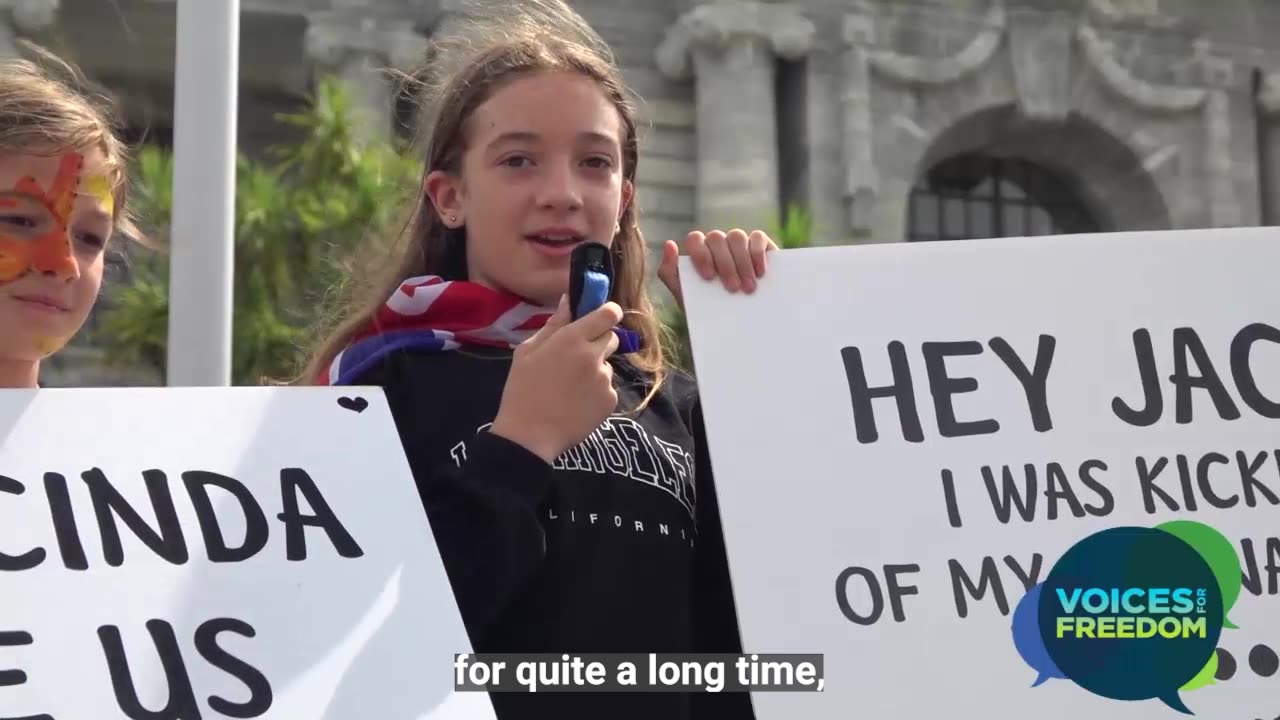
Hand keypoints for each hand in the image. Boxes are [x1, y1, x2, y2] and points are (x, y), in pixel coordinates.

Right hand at [489, 295, 621, 462]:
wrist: (529, 435)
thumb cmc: (522, 389)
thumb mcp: (528, 352)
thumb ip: (554, 324)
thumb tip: (570, 300)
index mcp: (572, 339)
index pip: (609, 313)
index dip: (608, 313)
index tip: (600, 318)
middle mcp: (594, 356)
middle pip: (612, 337)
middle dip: (598, 342)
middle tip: (576, 358)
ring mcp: (605, 380)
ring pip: (608, 365)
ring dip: (595, 370)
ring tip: (570, 387)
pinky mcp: (610, 401)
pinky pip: (607, 388)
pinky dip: (596, 392)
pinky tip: (576, 403)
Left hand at [657, 228, 777, 309]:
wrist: (737, 322)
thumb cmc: (708, 308)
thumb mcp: (685, 295)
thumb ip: (670, 273)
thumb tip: (669, 244)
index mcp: (698, 250)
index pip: (695, 240)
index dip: (701, 255)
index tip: (708, 277)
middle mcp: (717, 242)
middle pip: (717, 238)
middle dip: (725, 264)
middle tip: (733, 289)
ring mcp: (738, 241)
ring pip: (736, 236)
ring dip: (742, 262)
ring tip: (748, 288)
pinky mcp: (760, 243)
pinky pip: (757, 238)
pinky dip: (757, 254)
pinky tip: (760, 273)